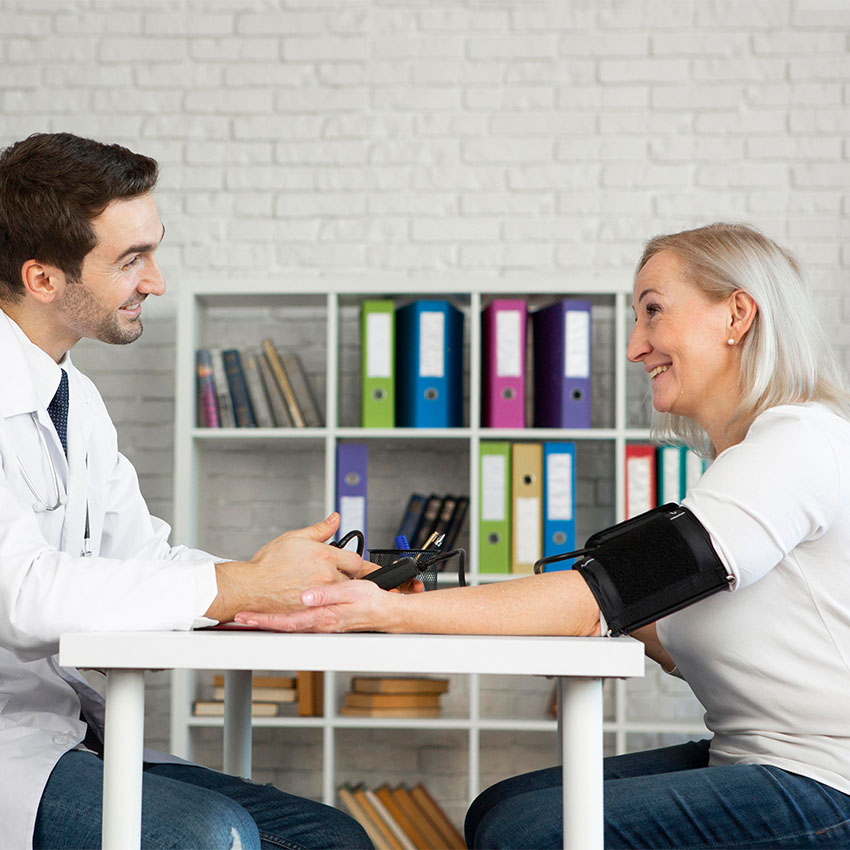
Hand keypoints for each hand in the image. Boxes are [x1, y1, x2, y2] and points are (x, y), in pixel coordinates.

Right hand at [205, 513, 366, 622]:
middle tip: (330, 574)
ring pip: (341, 595)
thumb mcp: (294, 537)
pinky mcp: (314, 611)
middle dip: (344, 576)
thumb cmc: (268, 564)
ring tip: (319, 587)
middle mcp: (326, 576)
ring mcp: (321, 596)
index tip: (345, 563)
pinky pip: (328, 608)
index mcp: (325, 556)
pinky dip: (325, 604)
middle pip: (351, 579)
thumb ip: (320, 529)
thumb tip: (335, 519)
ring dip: (336, 591)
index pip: (355, 560)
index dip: (350, 561)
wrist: (250, 587)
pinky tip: (315, 599)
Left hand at [233, 579, 400, 632]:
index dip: (265, 620)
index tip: (248, 618)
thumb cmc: (370, 602)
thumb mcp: (350, 593)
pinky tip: (276, 616)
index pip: (287, 622)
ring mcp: (320, 624)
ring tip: (251, 617)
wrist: (383, 612)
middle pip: (283, 626)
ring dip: (269, 621)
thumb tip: (306, 597)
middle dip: (261, 623)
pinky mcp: (322, 621)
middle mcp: (318, 623)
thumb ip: (326, 595)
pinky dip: (282, 620)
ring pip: (288, 625)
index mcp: (322, 617)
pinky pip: (297, 622)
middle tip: (240, 619)